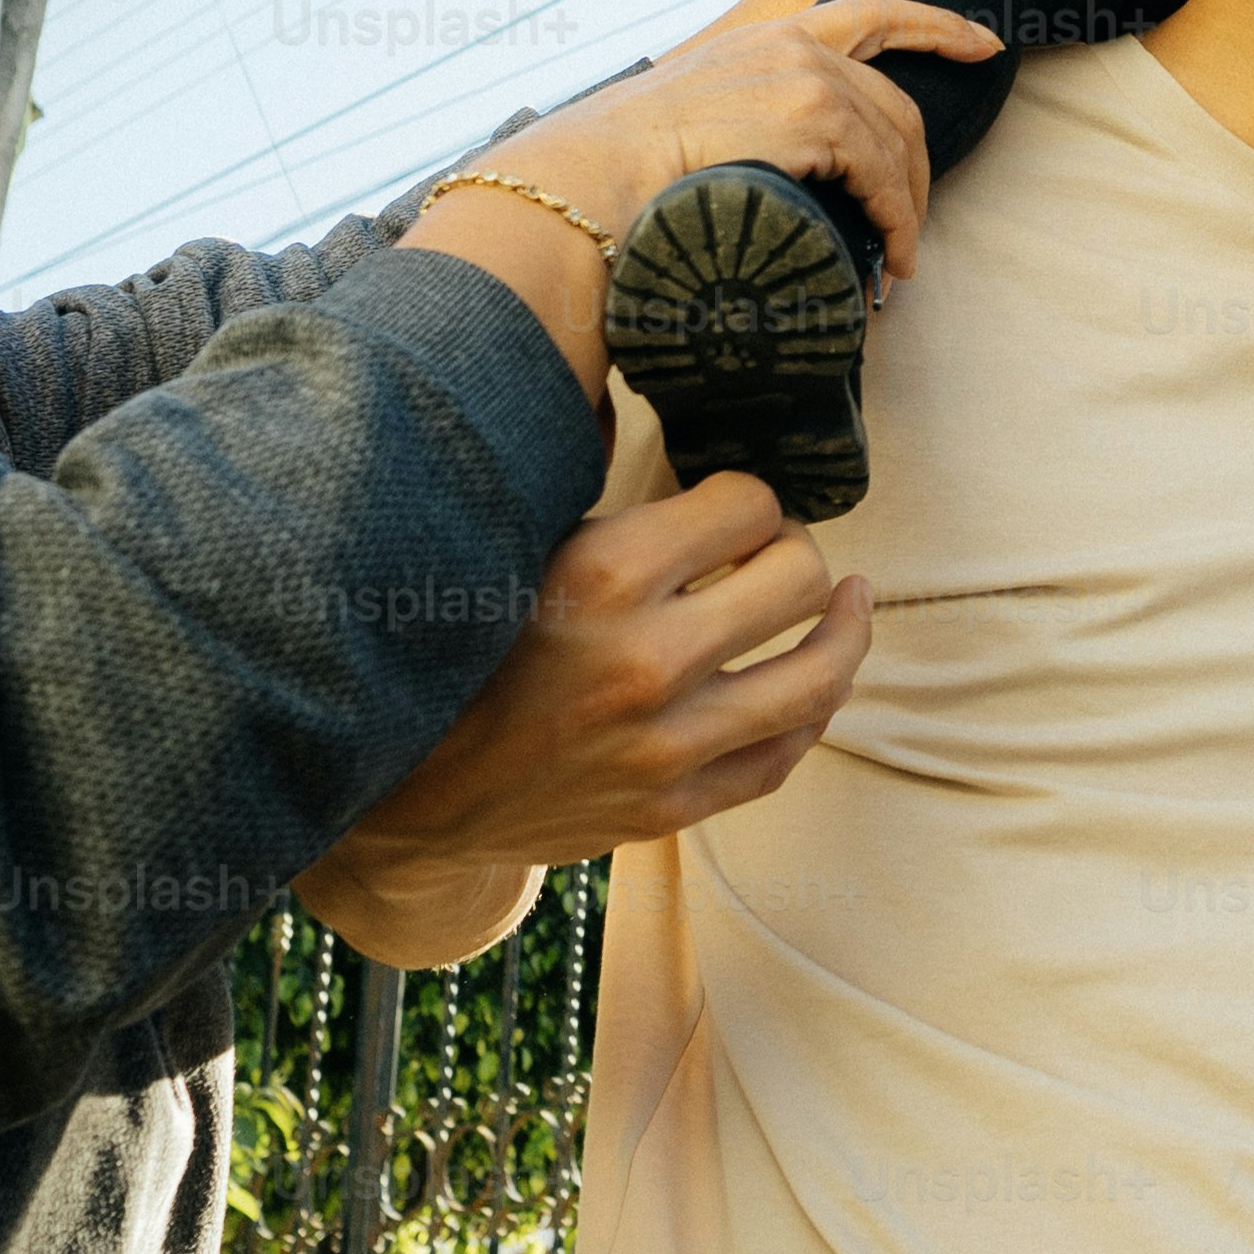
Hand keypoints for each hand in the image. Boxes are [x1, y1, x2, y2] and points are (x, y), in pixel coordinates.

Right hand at [298, 473, 865, 959]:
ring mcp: (664, 745)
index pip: (746, 503)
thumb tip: (690, 444)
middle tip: (775, 549)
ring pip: (815, 676)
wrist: (404, 790)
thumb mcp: (517, 550)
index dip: (747, 496)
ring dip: (843, 629)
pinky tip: (818, 679)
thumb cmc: (461, 649)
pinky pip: (780, 756)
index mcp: (604, 574)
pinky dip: (812, 712)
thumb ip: (608, 510)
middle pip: (797, 578)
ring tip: (850, 600)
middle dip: (795, 550)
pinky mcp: (669, 808)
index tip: (730, 504)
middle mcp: (646, 660)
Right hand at [407, 0, 1001, 389]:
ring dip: (905, 208)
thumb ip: (742, 128)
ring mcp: (806, 75)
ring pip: (896, 141)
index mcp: (764, 39)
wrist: (588, 180)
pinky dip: (896, 221)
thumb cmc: (621, 175)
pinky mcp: (815, 116)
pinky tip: (890, 261)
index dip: (935, 26)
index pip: (871, 16)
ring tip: (896, 264)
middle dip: (916, 167)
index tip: (983, 41)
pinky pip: (884, 175)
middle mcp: (792, 44)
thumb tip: (761, 179)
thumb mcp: (690, 124)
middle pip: (895, 99)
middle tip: (908, 229)